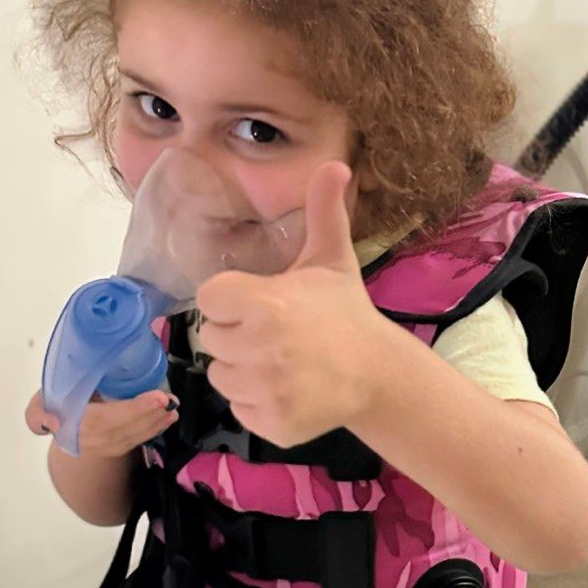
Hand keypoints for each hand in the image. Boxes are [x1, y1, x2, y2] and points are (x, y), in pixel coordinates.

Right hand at [25, 387, 177, 456]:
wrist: (58, 424)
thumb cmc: (53, 406)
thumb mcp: (38, 406)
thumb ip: (38, 416)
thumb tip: (52, 424)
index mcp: (75, 427)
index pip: (106, 420)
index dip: (133, 410)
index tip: (156, 398)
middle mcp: (92, 442)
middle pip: (126, 430)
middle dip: (150, 415)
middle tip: (170, 399)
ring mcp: (105, 447)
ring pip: (134, 436)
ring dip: (156, 423)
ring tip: (173, 408)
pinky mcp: (116, 448)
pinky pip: (137, 439)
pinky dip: (154, 429)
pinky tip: (166, 418)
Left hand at [194, 161, 396, 448]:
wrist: (378, 373)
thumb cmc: (345, 313)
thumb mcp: (331, 260)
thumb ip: (323, 211)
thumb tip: (335, 163)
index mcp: (263, 303)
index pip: (209, 300)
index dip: (230, 301)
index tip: (259, 304)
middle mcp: (260, 349)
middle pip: (212, 340)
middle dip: (237, 337)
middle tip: (276, 336)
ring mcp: (266, 390)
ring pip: (222, 377)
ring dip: (243, 372)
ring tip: (280, 363)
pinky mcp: (272, 423)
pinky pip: (240, 409)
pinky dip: (258, 404)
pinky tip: (286, 390)